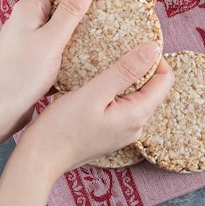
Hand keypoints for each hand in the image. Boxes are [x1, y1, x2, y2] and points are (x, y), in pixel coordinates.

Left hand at [0, 0, 95, 132]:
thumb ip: (71, 10)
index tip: (98, 3)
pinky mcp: (33, 51)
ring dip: (76, 26)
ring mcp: (29, 34)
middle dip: (81, 6)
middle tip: (100, 20)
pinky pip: (55, 37)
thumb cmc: (24, 74)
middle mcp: (26, 17)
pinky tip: (79, 55)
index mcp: (29, 7)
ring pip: (58, 20)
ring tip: (93, 38)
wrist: (3, 106)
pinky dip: (69, 41)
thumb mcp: (54, 39)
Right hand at [18, 42, 174, 175]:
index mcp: (138, 114)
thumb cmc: (61, 128)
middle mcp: (137, 125)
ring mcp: (125, 131)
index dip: (155, 59)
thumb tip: (152, 49)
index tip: (135, 46)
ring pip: (138, 95)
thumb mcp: (93, 92)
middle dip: (140, 68)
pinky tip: (98, 85)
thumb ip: (125, 70)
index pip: (166, 79)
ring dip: (127, 79)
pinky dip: (116, 91)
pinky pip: (124, 105)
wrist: (39, 159)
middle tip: (117, 52)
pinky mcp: (112, 132)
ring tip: (105, 67)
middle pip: (153, 88)